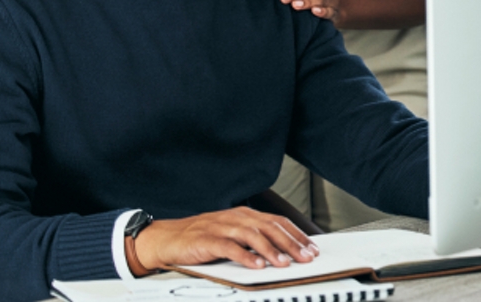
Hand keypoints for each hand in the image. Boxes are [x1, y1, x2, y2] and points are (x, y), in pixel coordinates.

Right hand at [134, 207, 316, 271]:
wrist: (168, 238)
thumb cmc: (202, 239)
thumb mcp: (233, 234)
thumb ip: (255, 239)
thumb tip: (284, 252)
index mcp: (245, 215)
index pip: (278, 222)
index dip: (297, 235)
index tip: (312, 249)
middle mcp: (236, 218)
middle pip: (270, 227)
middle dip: (291, 243)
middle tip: (306, 257)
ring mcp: (222, 227)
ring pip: (252, 235)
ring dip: (271, 250)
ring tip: (284, 263)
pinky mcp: (207, 240)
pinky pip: (229, 247)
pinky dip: (245, 256)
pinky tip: (257, 265)